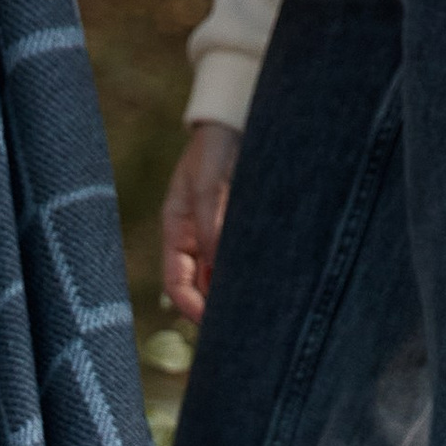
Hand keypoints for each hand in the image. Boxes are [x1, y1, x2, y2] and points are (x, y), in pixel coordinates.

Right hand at [161, 121, 241, 325]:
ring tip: (259, 308)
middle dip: (216, 309)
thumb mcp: (210, 186)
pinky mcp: (243, 231)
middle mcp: (196, 241)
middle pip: (201, 289)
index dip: (190, 307)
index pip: (176, 284)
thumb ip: (213, 227)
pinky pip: (245, 262)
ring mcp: (219, 237)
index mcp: (177, 232)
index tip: (211, 321)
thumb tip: (219, 270)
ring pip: (224, 279)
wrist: (237, 120)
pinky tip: (269, 284)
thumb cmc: (215, 148)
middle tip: (241, 326)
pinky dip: (253, 276)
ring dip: (237, 294)